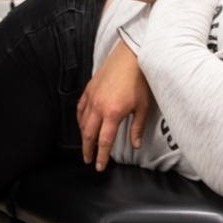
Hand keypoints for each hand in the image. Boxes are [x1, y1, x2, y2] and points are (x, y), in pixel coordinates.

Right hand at [77, 40, 151, 171]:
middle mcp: (99, 107)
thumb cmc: (140, 80)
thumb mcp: (143, 106)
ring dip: (83, 135)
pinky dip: (79, 118)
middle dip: (88, 149)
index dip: (101, 156)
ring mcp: (92, 97)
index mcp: (113, 113)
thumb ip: (137, 128)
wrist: (132, 55)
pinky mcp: (89, 88)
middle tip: (88, 160)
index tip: (99, 166)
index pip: (104, 141)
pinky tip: (82, 123)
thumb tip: (136, 145)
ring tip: (86, 144)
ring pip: (82, 122)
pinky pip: (80, 107)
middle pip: (88, 134)